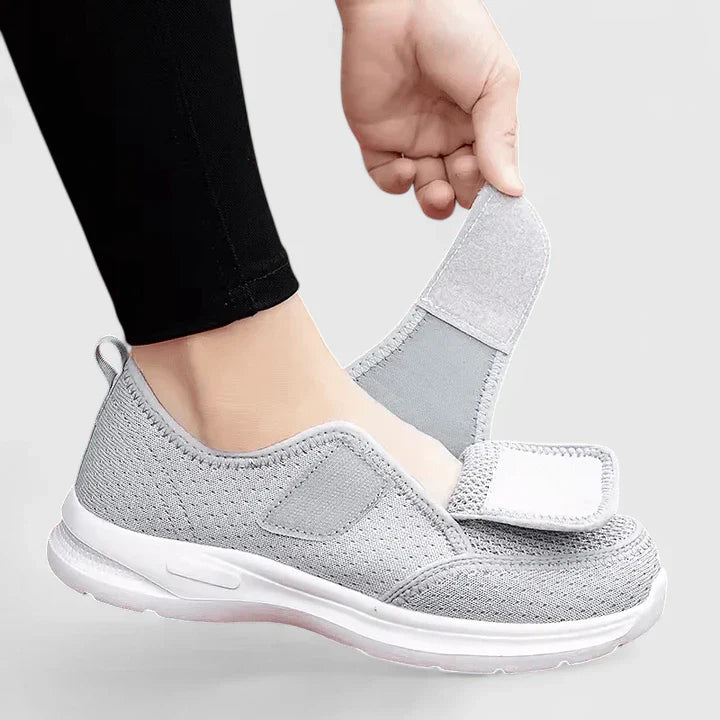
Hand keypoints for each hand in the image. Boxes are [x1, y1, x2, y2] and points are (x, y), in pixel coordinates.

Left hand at [337, 0, 522, 218]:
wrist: (398, 4)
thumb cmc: (453, 29)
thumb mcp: (495, 83)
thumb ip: (501, 139)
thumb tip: (512, 190)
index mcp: (480, 122)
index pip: (490, 172)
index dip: (491, 188)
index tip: (495, 194)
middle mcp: (447, 134)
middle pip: (459, 187)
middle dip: (464, 192)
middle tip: (462, 171)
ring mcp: (413, 138)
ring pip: (425, 189)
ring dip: (433, 200)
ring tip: (437, 189)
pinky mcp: (377, 139)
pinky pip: (386, 178)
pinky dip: (397, 184)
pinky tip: (406, 168)